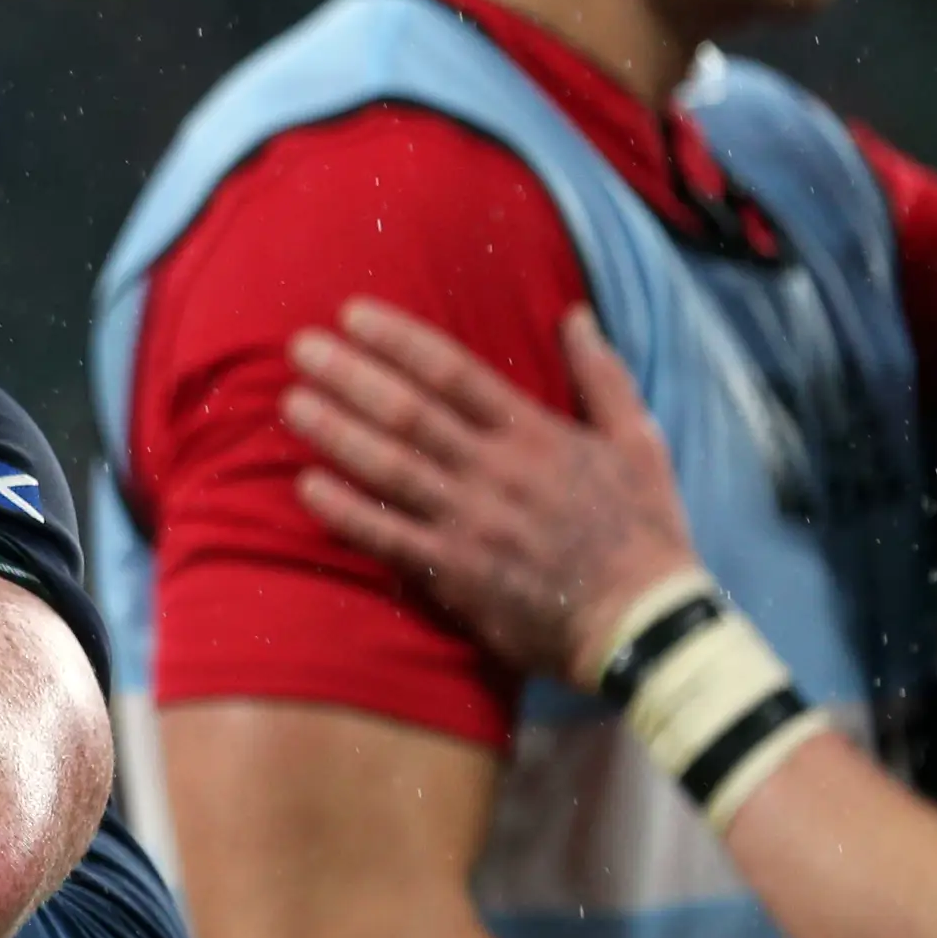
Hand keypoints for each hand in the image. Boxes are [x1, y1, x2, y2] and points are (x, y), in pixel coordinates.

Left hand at [281, 300, 698, 683]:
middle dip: (350, 375)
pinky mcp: (456, 574)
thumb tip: (576, 314)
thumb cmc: (645, 531)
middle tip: (299, 346)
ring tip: (291, 403)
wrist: (645, 623)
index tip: (352, 315)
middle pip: (409, 412)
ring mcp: (471, 523)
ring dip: (336, 432)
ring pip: (391, 467)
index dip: (399, 340)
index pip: (454, 373)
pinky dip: (346, 512)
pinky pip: (389, 537)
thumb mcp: (638, 441)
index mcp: (536, 434)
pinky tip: (306, 485)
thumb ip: (601, 376)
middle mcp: (496, 472)